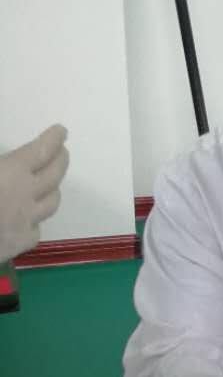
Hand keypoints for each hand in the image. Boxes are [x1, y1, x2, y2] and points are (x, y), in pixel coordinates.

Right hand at [0, 125, 68, 263]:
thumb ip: (1, 162)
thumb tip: (5, 161)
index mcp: (12, 171)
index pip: (42, 150)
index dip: (53, 139)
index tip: (61, 132)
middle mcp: (26, 194)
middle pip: (54, 175)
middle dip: (61, 161)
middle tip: (63, 153)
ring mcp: (26, 221)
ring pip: (51, 203)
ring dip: (54, 189)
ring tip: (52, 184)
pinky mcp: (20, 244)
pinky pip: (35, 229)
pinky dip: (35, 221)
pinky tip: (29, 220)